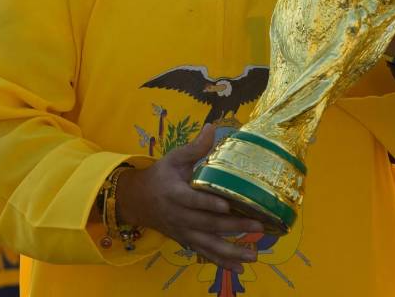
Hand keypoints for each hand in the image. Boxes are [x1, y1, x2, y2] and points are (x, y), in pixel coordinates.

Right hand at [112, 124, 262, 272]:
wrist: (137, 201)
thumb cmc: (160, 176)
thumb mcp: (173, 158)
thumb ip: (194, 147)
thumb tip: (213, 127)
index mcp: (174, 193)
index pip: (192, 200)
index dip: (207, 203)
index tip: (225, 204)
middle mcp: (179, 216)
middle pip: (206, 223)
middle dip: (232, 226)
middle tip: (258, 225)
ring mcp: (183, 231)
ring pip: (207, 244)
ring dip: (231, 251)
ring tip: (253, 255)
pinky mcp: (186, 241)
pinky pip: (205, 253)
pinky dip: (221, 262)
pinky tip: (240, 268)